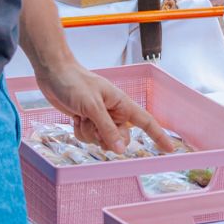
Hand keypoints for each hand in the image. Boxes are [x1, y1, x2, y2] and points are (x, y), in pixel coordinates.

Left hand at [35, 62, 173, 154]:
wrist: (54, 73)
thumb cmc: (76, 83)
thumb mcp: (93, 107)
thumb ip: (107, 129)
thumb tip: (122, 150)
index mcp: (122, 103)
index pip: (146, 121)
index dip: (158, 135)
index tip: (170, 149)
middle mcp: (114, 112)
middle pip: (120, 138)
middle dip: (106, 137)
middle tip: (94, 124)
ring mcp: (100, 117)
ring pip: (101, 140)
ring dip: (89, 133)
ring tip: (82, 116)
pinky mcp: (87, 121)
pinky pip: (88, 138)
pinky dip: (80, 131)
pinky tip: (75, 117)